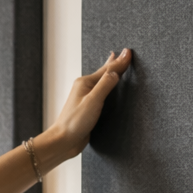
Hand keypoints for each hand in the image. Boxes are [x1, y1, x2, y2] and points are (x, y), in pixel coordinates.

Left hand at [39, 48, 132, 165]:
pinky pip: (101, 93)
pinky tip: (108, 87)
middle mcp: (84, 88)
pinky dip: (107, 86)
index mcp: (85, 83)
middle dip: (115, 63)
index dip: (120, 61)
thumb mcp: (93, 101)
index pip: (107, 69)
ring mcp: (86, 97)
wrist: (63, 141)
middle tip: (124, 53)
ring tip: (115, 63)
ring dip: (110, 73)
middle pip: (104, 72)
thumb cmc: (74, 122)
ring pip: (102, 82)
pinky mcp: (88, 108)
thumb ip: (105, 85)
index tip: (129, 52)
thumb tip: (116, 70)